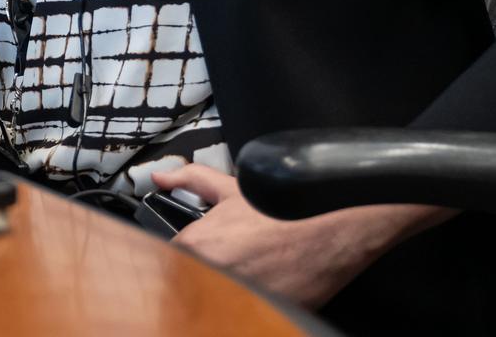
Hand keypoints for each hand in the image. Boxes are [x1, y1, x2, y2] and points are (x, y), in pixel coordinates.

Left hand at [151, 163, 442, 310]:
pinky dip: (241, 309)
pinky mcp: (261, 314)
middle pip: (184, 289)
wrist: (333, 232)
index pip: (163, 263)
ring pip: (209, 306)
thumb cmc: (284, 210)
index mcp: (195, 245)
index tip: (183, 263)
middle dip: (193, 284)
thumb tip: (162, 178)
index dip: (173, 264)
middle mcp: (209, 276)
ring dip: (214, 299)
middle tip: (216, 275)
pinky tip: (253, 297)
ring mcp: (235, 299)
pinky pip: (240, 316)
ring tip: (237, 285)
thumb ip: (191, 180)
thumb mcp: (232, 188)